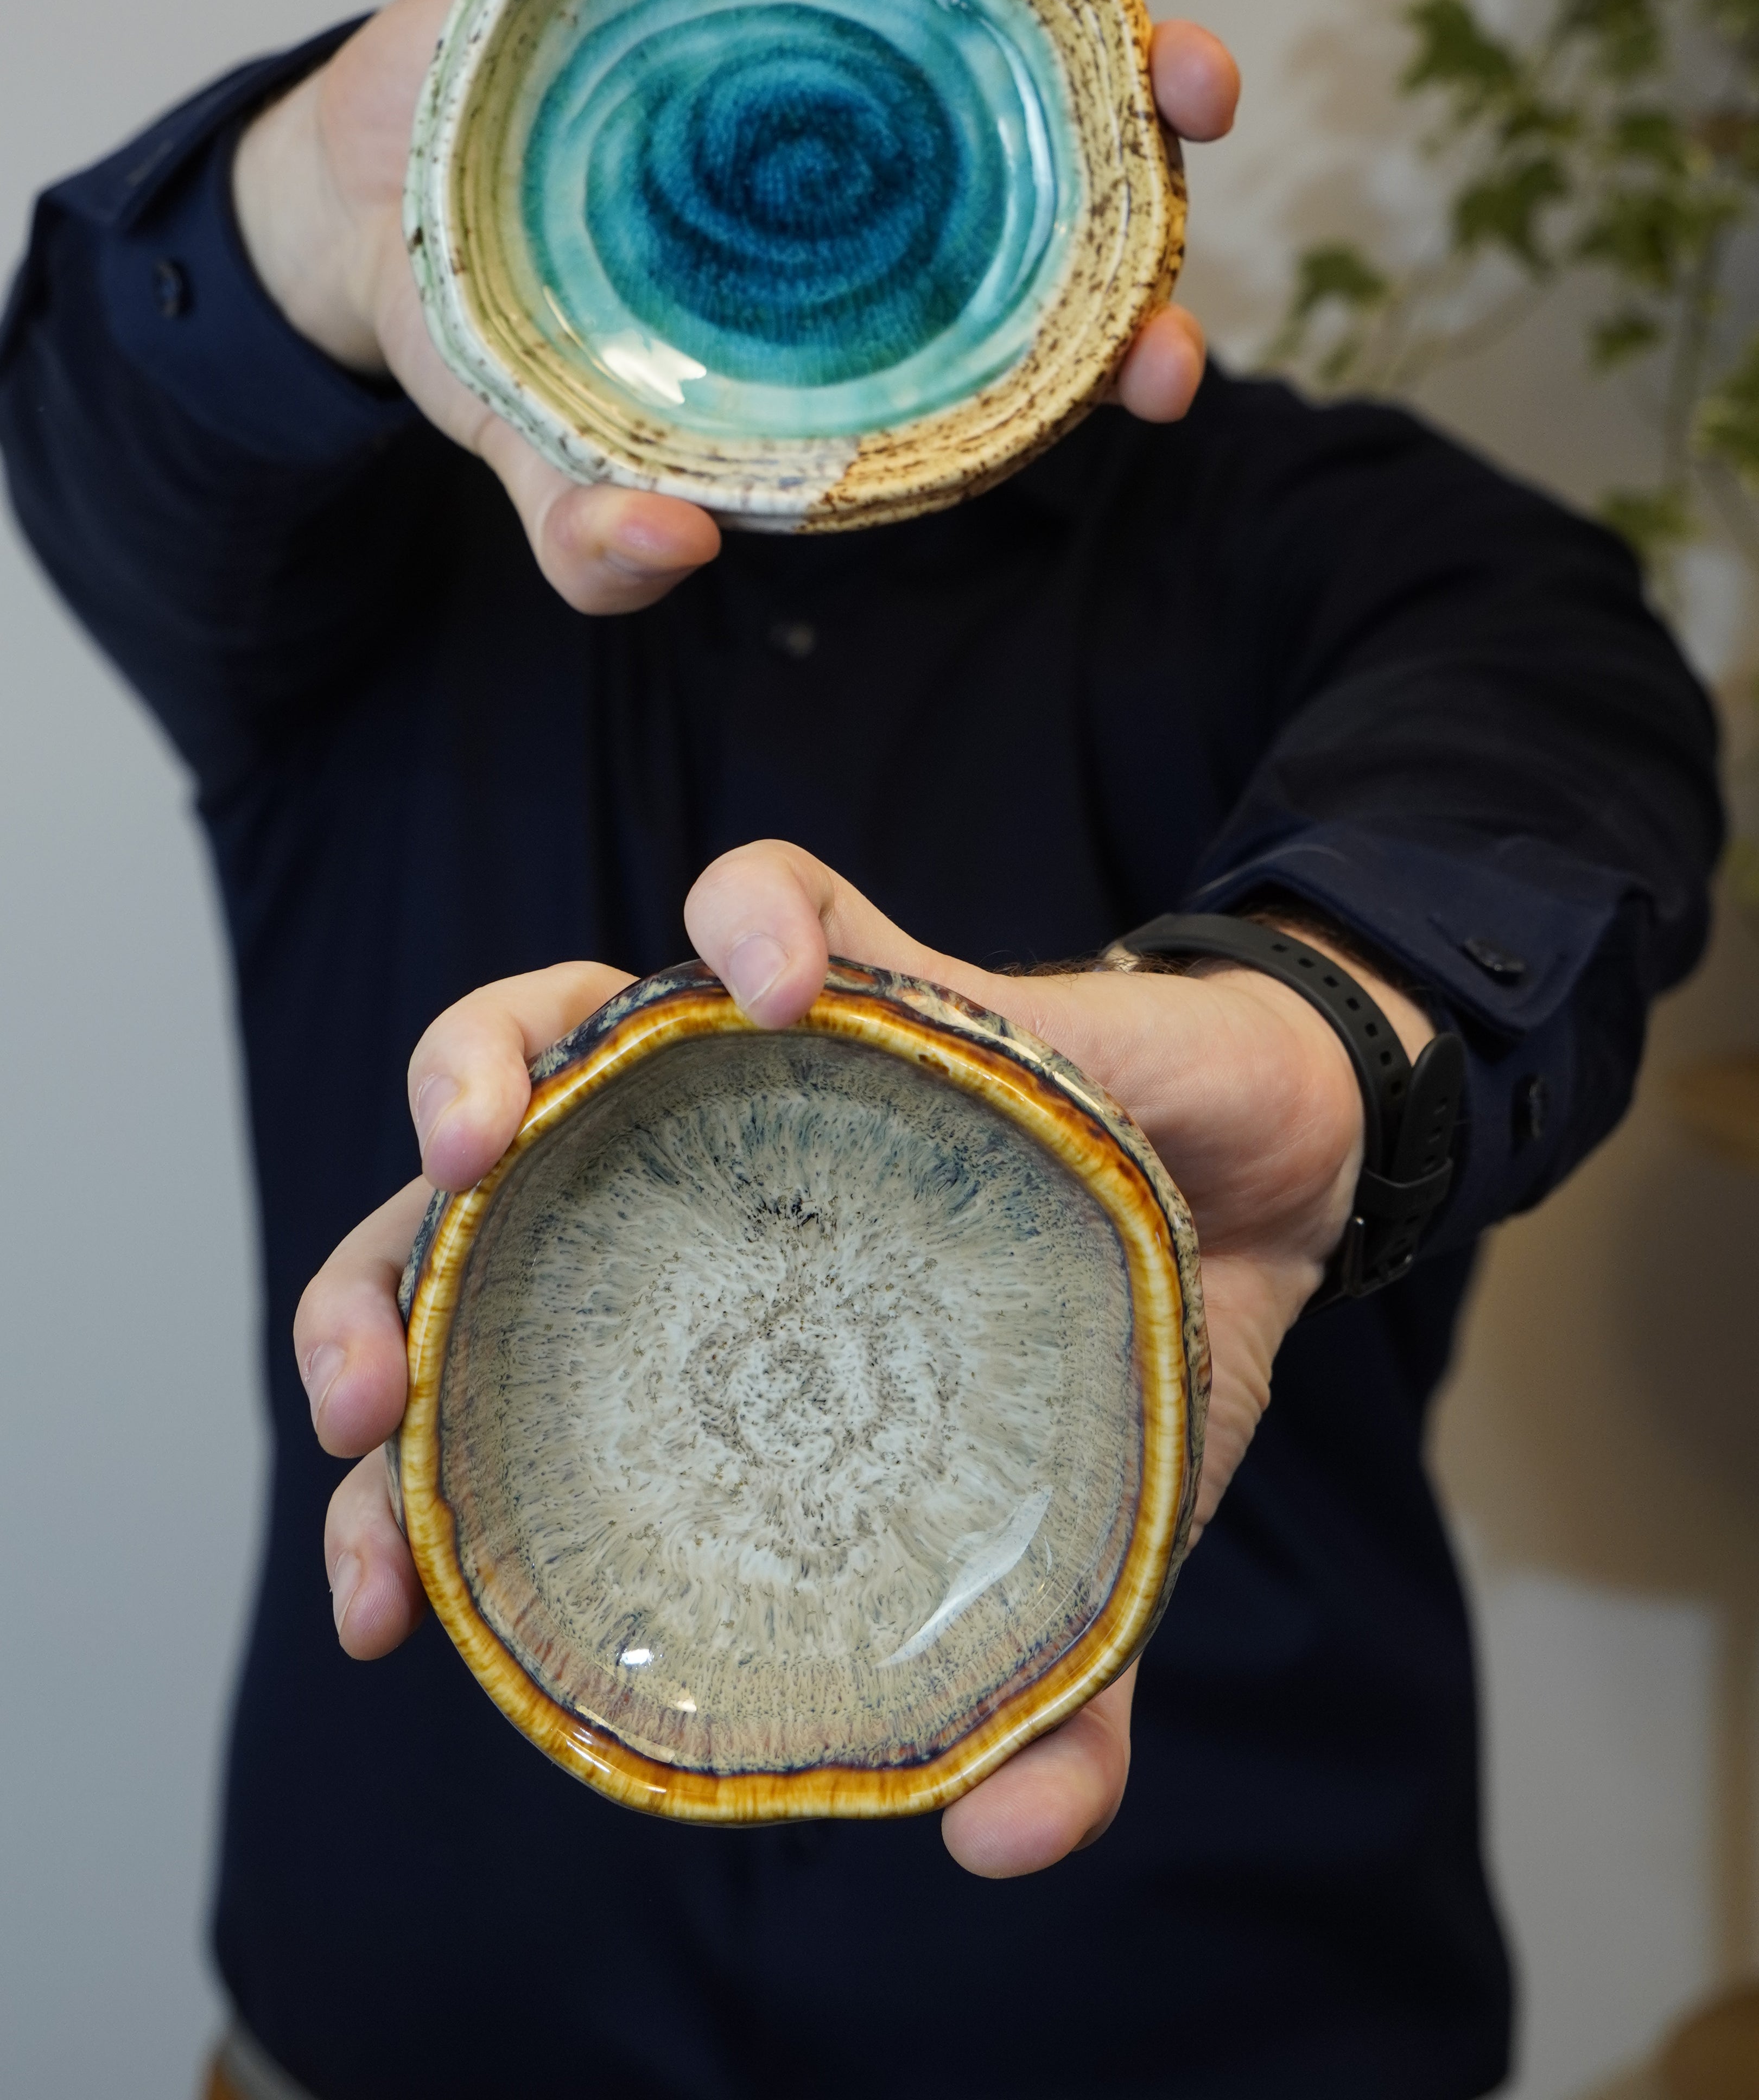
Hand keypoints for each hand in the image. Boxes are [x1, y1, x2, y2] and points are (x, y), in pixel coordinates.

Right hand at [236, 0, 1238, 618]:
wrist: (370, 207)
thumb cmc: (506, 337)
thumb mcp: (545, 449)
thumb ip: (595, 533)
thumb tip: (668, 549)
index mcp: (900, 278)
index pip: (1064, 312)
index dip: (1137, 340)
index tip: (1162, 373)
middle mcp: (896, 133)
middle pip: (1082, 99)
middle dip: (1160, 81)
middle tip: (1189, 85)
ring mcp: (816, 7)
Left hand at [296, 843, 1423, 1877]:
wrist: (1273, 1175)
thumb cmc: (1130, 1349)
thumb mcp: (1085, 1549)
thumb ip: (1047, 1695)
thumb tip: (1004, 1840)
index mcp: (685, 1339)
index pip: (478, 1398)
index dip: (389, 1496)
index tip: (380, 1605)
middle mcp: (686, 1195)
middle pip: (449, 1217)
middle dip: (362, 1297)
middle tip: (369, 1405)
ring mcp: (768, 1070)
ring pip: (555, 1018)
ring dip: (474, 1065)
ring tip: (478, 1147)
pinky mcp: (877, 963)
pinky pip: (769, 892)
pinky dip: (748, 920)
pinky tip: (779, 991)